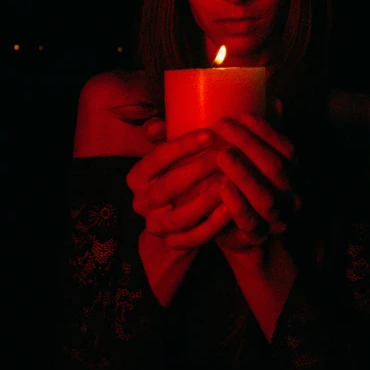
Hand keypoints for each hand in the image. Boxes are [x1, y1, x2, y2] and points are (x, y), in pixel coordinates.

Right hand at [126, 122, 230, 249]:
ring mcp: (156, 226)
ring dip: (207, 199)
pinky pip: (193, 238)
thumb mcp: (168, 156)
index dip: (182, 146)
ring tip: (230, 181)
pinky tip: (231, 209)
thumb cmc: (174, 176)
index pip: (156, 159)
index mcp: (138, 177)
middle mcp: (142, 202)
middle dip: (199, 169)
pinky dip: (212, 224)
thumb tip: (157, 125)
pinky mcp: (173, 243)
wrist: (172, 222)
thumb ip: (163, 136)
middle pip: (168, 187)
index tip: (210, 134)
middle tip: (226, 156)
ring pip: (180, 216)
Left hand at [210, 109, 300, 251]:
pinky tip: (221, 186)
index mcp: (293, 174)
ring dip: (243, 173)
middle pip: (274, 168)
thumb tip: (274, 100)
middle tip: (222, 125)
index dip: (266, 130)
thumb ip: (265, 135)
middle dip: (248, 144)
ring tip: (221, 154)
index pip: (287, 148)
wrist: (239, 234)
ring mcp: (275, 218)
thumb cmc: (245, 187)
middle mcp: (290, 196)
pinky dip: (236, 204)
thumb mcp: (256, 161)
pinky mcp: (256, 235)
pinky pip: (248, 221)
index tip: (242, 114)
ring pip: (264, 196)